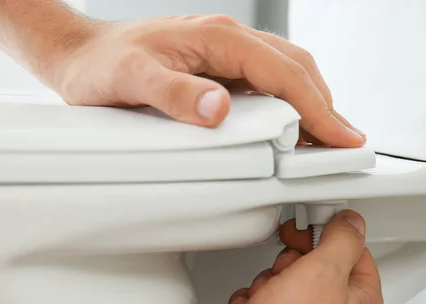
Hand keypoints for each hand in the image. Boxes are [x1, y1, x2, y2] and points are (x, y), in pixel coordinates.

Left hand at [46, 15, 365, 146]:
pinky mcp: (216, 66)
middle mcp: (226, 40)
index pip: (282, 72)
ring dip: (311, 103)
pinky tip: (289, 124)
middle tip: (344, 143)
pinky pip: (264, 80)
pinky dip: (287, 102)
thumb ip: (175, 93)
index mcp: (217, 39)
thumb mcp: (131, 80)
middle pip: (295, 68)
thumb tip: (220, 107)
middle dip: (325, 106)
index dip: (317, 107)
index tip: (341, 136)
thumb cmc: (101, 65)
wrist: (81, 54)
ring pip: (284, 72)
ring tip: (326, 138)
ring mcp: (223, 52)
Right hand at [203, 211, 383, 303]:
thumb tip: (352, 224)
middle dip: (292, 267)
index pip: (356, 254)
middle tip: (281, 272)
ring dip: (271, 287)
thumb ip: (343, 240)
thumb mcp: (321, 272)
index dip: (326, 237)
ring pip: (294, 294)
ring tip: (262, 299)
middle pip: (321, 274)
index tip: (304, 232)